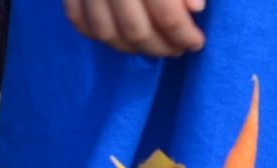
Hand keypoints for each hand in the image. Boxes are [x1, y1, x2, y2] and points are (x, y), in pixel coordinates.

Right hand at [65, 0, 205, 57]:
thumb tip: (197, 9)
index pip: (168, 15)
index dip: (185, 35)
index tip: (197, 43)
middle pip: (137, 32)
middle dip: (161, 48)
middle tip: (177, 49)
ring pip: (107, 33)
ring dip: (132, 47)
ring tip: (151, 45)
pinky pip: (78, 22)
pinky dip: (98, 34)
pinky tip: (118, 35)